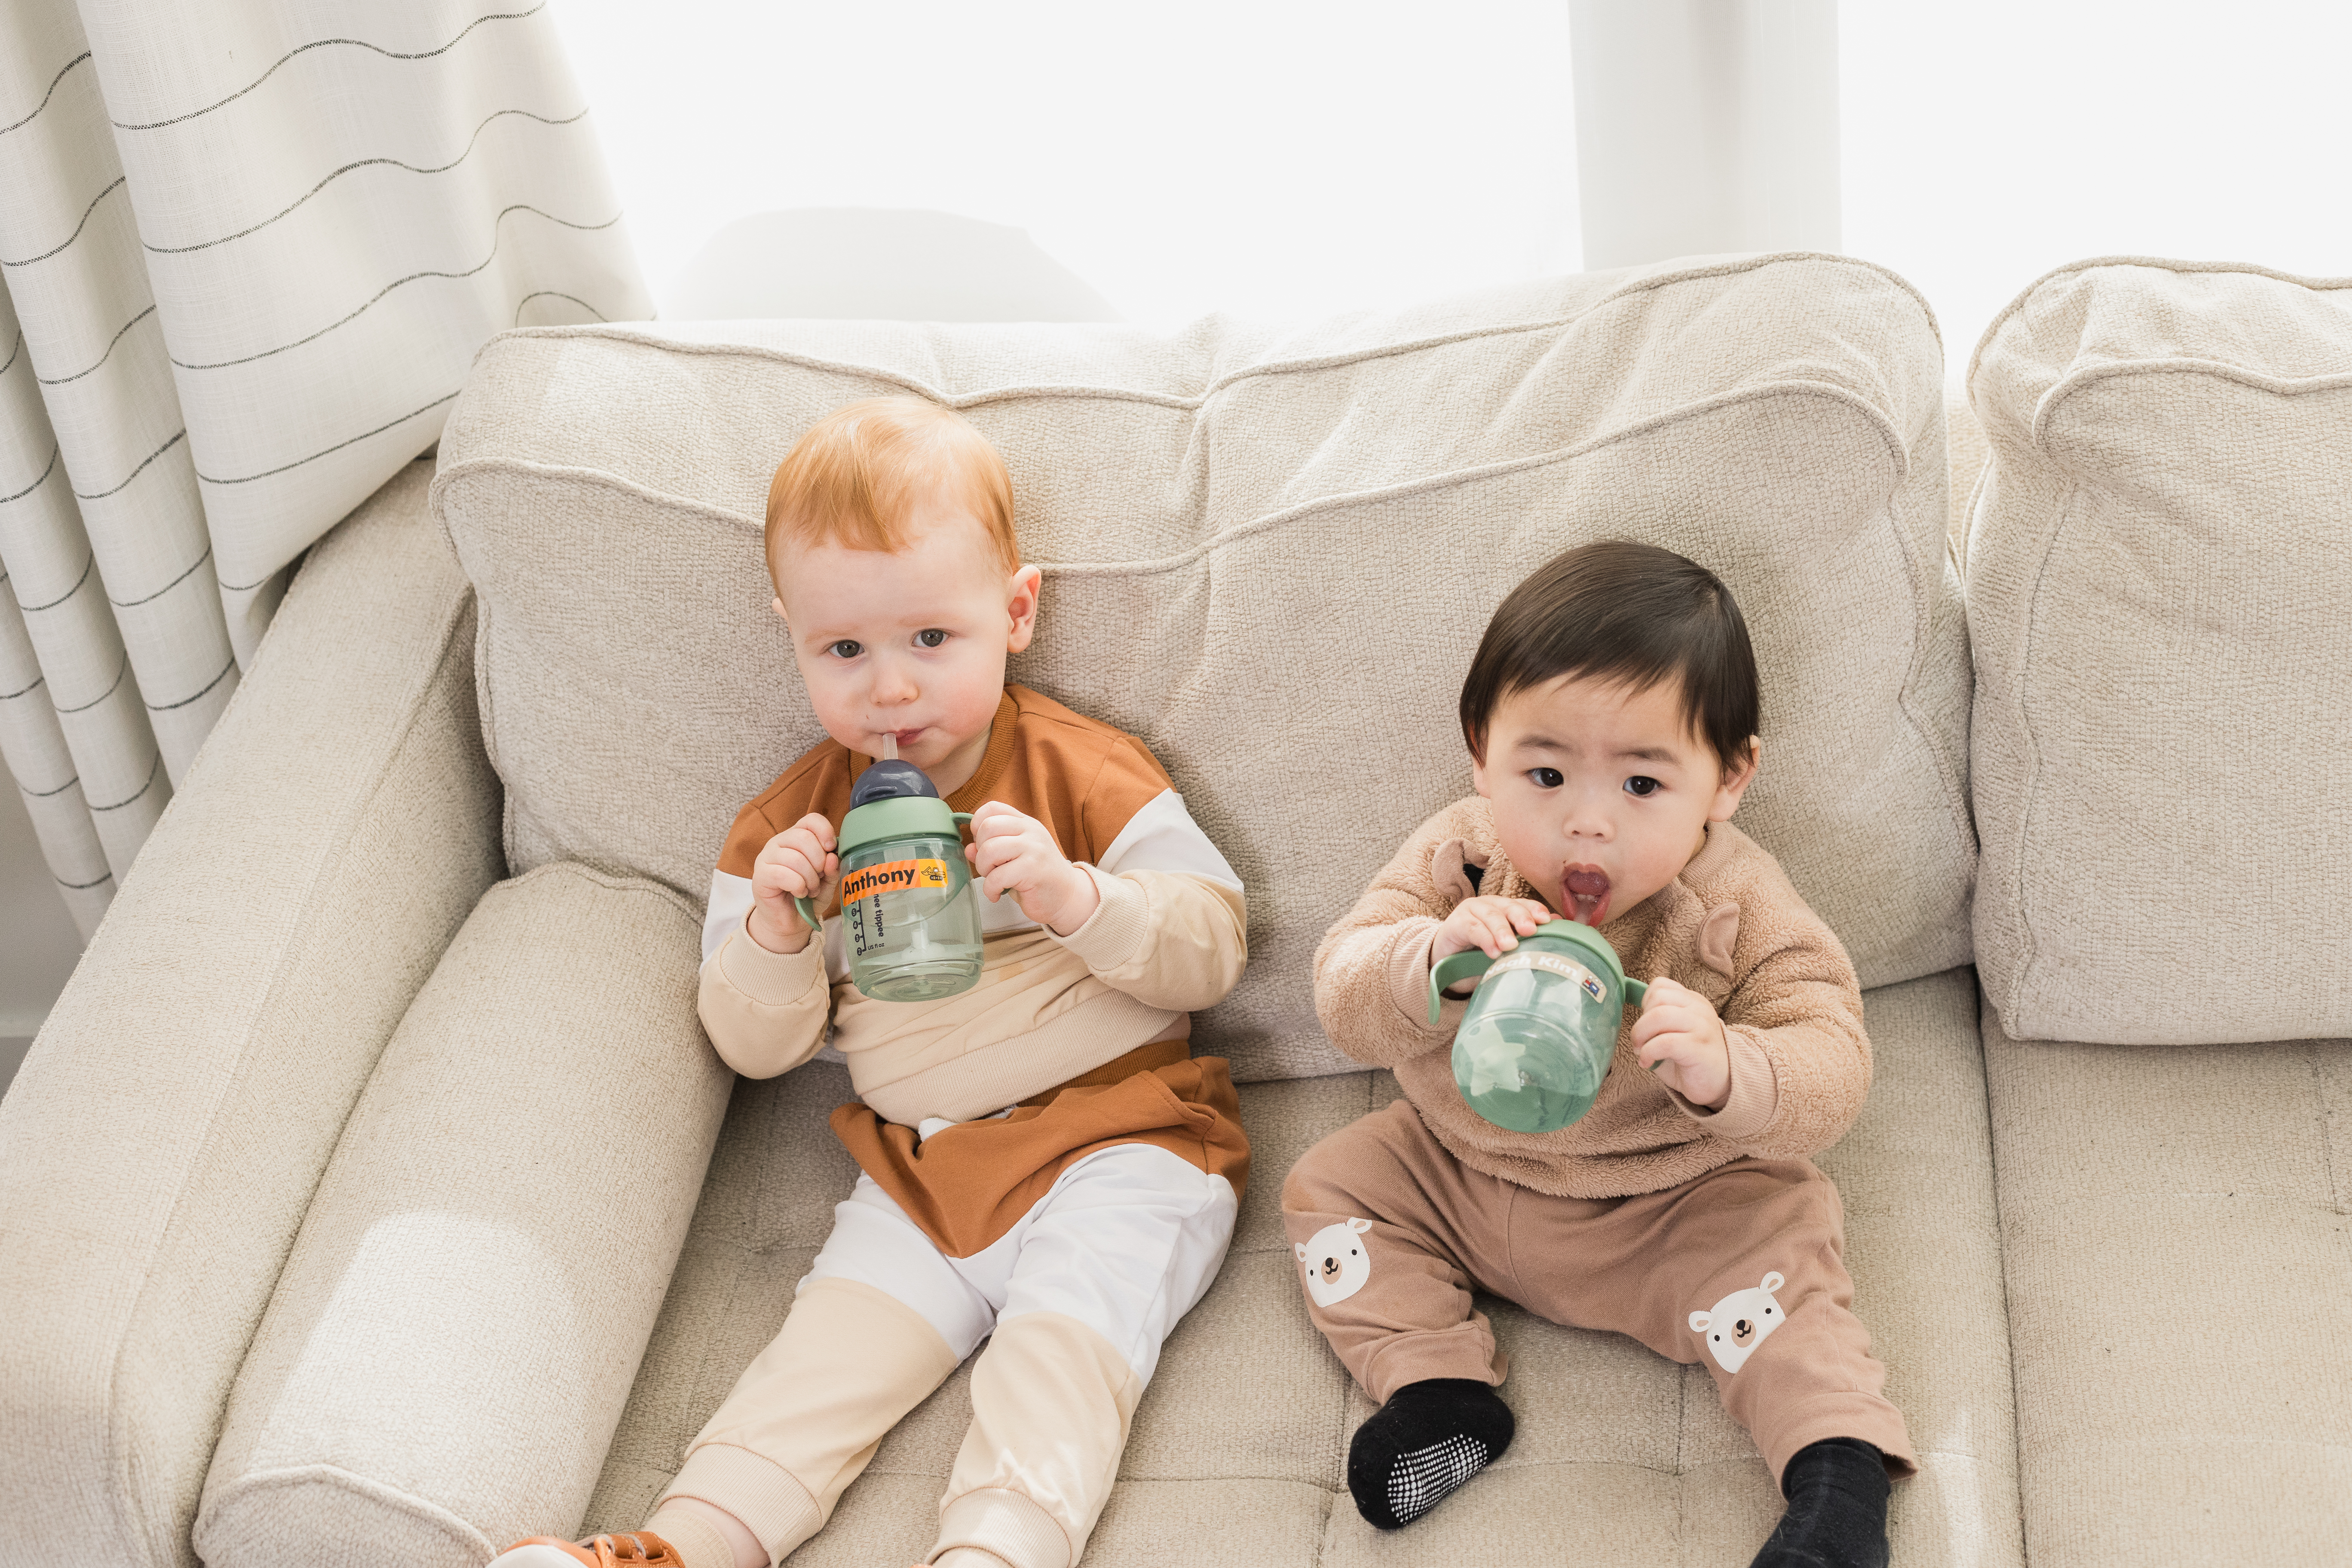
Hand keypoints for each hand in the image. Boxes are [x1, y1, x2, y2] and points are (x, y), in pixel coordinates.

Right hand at [746, 812, 835, 953]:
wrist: (789, 922)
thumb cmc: (808, 897)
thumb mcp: (827, 882)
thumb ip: (832, 869)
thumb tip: (832, 857)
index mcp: (796, 837)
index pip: (811, 820)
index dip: (825, 831)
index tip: (831, 849)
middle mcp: (779, 843)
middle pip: (804, 838)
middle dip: (819, 861)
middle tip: (819, 879)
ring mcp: (766, 858)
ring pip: (795, 858)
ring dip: (810, 878)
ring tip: (810, 889)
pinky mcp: (760, 876)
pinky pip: (783, 874)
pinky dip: (798, 886)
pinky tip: (799, 893)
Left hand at [966, 801, 1098, 934]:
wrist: (1067, 897)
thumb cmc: (1037, 877)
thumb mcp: (1013, 858)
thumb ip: (991, 850)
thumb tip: (968, 849)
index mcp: (1025, 823)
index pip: (993, 808)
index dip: (978, 824)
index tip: (981, 844)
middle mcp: (1030, 831)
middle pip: (987, 827)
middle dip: (980, 851)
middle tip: (989, 868)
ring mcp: (1034, 848)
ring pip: (990, 850)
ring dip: (984, 869)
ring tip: (993, 880)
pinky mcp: (1033, 869)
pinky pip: (998, 876)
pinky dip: (990, 889)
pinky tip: (996, 895)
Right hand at [1430, 895, 1554, 963]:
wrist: (1446, 961)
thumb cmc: (1480, 954)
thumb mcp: (1506, 948)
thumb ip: (1527, 938)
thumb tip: (1559, 926)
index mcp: (1504, 909)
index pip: (1523, 904)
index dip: (1535, 909)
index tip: (1546, 920)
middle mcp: (1489, 905)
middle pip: (1508, 906)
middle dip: (1521, 916)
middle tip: (1530, 930)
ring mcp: (1471, 911)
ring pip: (1491, 915)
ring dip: (1502, 930)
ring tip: (1510, 946)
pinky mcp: (1455, 923)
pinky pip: (1472, 928)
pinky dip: (1484, 939)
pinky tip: (1493, 952)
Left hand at [1633, 977, 1731, 1109]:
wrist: (1720, 1084)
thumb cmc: (1690, 1059)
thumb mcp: (1673, 1032)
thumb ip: (1656, 1020)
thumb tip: (1631, 1020)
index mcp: (1692, 1001)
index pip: (1660, 985)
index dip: (1645, 1004)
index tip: (1646, 1026)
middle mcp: (1699, 1009)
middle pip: (1658, 998)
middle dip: (1640, 1022)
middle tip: (1639, 1042)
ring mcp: (1701, 1026)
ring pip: (1660, 1015)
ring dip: (1641, 1035)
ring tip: (1641, 1051)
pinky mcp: (1699, 1047)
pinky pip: (1665, 1042)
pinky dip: (1648, 1052)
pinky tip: (1647, 1062)